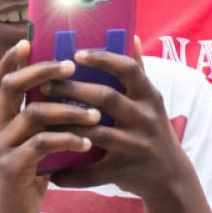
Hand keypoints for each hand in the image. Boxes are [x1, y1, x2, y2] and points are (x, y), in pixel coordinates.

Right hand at [0, 41, 101, 212]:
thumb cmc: (26, 177)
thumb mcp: (31, 144)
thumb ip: (41, 122)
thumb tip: (70, 95)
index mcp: (0, 118)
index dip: (10, 59)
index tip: (29, 40)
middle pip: (11, 86)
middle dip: (42, 72)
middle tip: (71, 67)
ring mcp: (2, 146)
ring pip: (33, 114)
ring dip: (67, 110)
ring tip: (94, 114)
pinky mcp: (14, 167)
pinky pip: (41, 145)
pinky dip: (67, 140)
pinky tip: (87, 142)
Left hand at [47, 37, 188, 199]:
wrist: (170, 177)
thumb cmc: (152, 131)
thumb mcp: (152, 101)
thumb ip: (139, 71)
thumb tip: (130, 35)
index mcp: (149, 97)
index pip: (129, 69)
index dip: (103, 59)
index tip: (76, 54)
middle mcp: (145, 118)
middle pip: (107, 98)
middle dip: (73, 90)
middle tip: (45, 85)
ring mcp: (136, 146)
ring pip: (97, 133)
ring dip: (66, 126)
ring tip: (41, 119)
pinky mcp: (126, 171)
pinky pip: (94, 172)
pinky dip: (72, 174)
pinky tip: (51, 171)